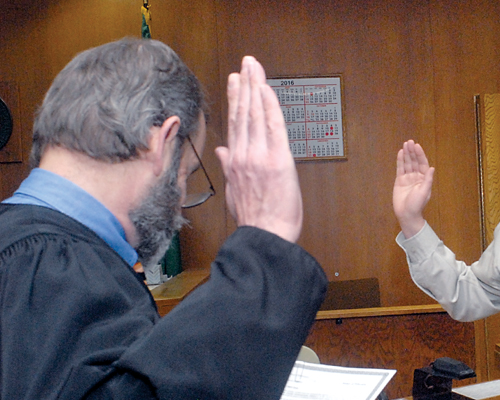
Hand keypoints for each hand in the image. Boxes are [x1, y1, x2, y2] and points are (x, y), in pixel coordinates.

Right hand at [215, 56, 301, 242]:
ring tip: (253, 67)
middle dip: (244, 85)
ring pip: (256, 114)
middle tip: (246, 64)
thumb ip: (229, 168)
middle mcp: (244, 155)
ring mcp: (259, 155)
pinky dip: (269, 105)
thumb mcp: (234, 192)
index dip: (235, 99)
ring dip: (255, 87)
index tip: (234, 82)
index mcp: (235, 162)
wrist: (264, 236)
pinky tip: (266, 89)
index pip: (235, 123)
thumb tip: (223, 151)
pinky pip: (273, 125)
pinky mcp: (277, 159)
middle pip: (243, 113)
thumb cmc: (254, 220)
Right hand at [393, 140, 434, 238]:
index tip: (416, 146)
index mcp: (424, 178)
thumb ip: (427, 180)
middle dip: (412, 151)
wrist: (406, 214)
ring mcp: (407, 178)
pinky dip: (400, 161)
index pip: (422, 163)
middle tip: (409, 141)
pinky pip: (400, 168)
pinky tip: (400, 153)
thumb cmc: (417, 205)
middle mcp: (416, 176)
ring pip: (407, 163)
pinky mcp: (399, 181)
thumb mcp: (424, 192)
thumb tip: (432, 168)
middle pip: (414, 161)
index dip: (420, 154)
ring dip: (406, 154)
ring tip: (405, 144)